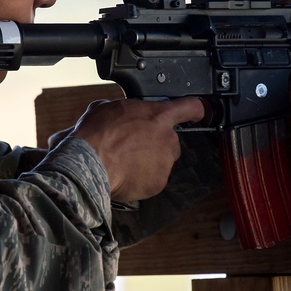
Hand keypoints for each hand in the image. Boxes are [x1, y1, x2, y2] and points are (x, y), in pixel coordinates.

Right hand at [68, 97, 204, 201]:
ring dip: (149, 161)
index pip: (190, 107)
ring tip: (125, 161)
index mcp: (159, 116)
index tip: (200, 112)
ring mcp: (165, 162)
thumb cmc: (97, 135)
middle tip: (134, 145)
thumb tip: (114, 113)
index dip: (196, 109)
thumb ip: (123, 110)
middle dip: (156, 142)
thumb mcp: (108, 108)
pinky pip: (154, 179)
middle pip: (171, 139)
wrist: (90, 164)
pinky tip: (126, 174)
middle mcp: (168, 139)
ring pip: (162, 160)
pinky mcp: (158, 183)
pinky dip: (143, 178)